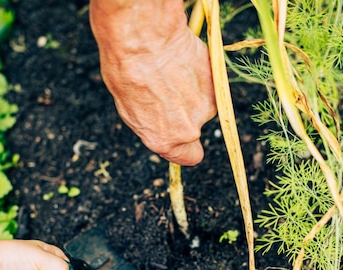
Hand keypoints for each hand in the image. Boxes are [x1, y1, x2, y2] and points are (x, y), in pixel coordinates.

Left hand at [91, 0, 216, 165]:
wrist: (143, 40)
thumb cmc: (126, 72)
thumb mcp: (129, 108)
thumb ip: (152, 124)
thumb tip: (159, 123)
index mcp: (164, 140)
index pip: (189, 157)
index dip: (186, 147)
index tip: (180, 135)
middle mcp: (188, 129)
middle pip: (193, 127)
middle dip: (184, 113)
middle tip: (166, 91)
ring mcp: (206, 105)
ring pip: (202, 103)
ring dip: (191, 92)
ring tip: (171, 73)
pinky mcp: (216, 82)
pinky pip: (210, 84)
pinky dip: (199, 75)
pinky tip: (182, 62)